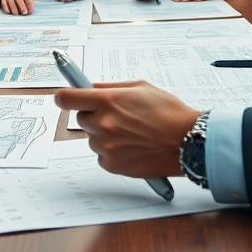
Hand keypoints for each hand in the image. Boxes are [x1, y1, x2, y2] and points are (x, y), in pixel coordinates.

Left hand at [54, 80, 197, 178]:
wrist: (188, 142)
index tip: (65, 98)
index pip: (66, 98)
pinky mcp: (112, 165)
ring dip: (104, 134)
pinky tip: (131, 146)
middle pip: (80, 118)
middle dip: (93, 115)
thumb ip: (111, 87)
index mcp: (108, 101)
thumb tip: (90, 87)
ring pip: (91, 138)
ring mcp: (106, 146)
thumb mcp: (140, 87)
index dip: (64, 97)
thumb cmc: (169, 112)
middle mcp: (103, 124)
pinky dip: (111, 152)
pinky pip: (101, 155)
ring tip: (130, 132)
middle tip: (116, 115)